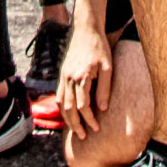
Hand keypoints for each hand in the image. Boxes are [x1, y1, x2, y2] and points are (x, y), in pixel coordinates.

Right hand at [58, 24, 112, 138]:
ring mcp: (63, 76)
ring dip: (67, 119)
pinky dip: (62, 107)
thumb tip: (103, 109)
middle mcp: (69, 78)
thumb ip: (105, 88)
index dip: (90, 119)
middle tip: (84, 137)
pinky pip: (58, 94)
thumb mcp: (108, 67)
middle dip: (76, 125)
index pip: (83, 106)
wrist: (86, 29)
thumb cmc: (100, 47)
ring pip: (61, 103)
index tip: (97, 128)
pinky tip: (68, 114)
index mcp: (82, 77)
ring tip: (75, 130)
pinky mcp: (62, 73)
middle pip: (69, 108)